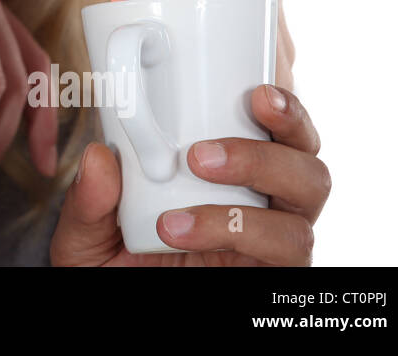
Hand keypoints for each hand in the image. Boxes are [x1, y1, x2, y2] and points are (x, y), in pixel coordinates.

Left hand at [50, 85, 326, 265]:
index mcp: (225, 170)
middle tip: (200, 149)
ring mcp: (274, 234)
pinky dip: (245, 230)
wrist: (118, 311)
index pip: (271, 122)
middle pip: (305, 149)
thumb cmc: (113, 268)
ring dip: (256, 174)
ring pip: (311, 188)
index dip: (279, 99)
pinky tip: (187, 231)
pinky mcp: (277, 270)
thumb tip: (98, 157)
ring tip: (191, 184)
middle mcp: (261, 198)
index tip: (255, 85)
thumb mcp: (86, 235)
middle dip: (276, 131)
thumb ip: (89, 202)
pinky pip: (293, 246)